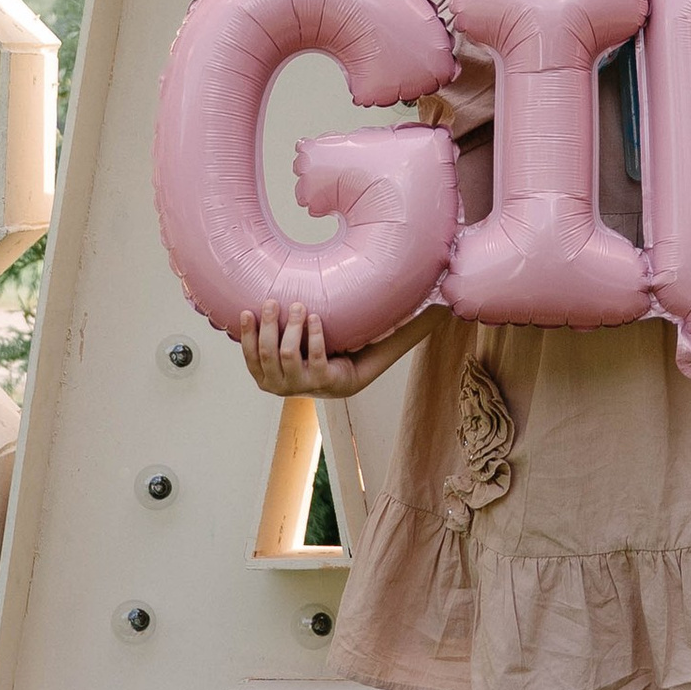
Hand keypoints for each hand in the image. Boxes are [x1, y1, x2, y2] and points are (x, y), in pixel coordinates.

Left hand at [238, 302, 420, 395]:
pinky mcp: (261, 377)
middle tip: (296, 303)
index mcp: (330, 382)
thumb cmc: (357, 359)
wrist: (326, 380)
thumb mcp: (382, 350)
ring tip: (273, 302)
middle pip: (285, 356)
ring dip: (267, 327)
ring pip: (265, 355)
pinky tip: (245, 312)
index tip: (315, 314)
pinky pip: (248, 357)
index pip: (317, 365)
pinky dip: (244, 335)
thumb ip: (409, 332)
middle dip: (288, 329)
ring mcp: (279, 384)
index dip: (313, 341)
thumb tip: (445, 309)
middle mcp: (301, 387)